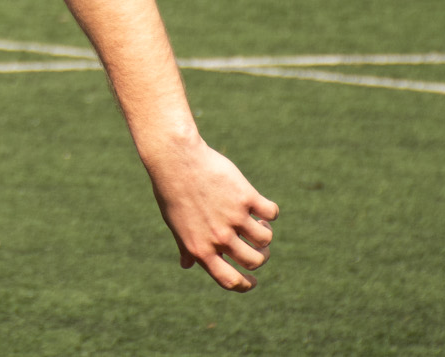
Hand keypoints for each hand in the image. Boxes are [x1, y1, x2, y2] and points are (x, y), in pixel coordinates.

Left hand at [148, 139, 278, 290]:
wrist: (176, 159)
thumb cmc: (173, 192)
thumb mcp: (175, 224)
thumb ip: (186, 247)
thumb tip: (186, 265)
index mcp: (201, 249)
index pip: (230, 280)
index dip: (245, 285)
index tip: (253, 281)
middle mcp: (219, 238)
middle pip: (254, 261)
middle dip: (261, 256)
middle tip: (258, 246)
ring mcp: (233, 218)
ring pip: (265, 239)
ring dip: (266, 233)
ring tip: (258, 222)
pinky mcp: (245, 196)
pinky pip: (271, 212)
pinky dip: (270, 212)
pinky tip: (262, 207)